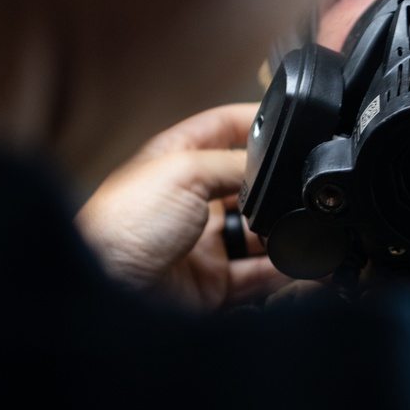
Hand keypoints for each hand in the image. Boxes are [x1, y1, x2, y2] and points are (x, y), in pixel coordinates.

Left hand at [76, 104, 287, 310]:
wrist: (110, 289)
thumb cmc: (123, 225)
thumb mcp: (184, 172)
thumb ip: (234, 164)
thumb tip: (274, 164)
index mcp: (175, 160)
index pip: (223, 129)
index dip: (254, 120)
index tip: (291, 120)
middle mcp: (190, 199)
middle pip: (246, 183)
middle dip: (273, 183)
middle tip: (297, 183)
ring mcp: (202, 241)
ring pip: (257, 231)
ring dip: (280, 228)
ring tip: (299, 223)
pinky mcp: (212, 281)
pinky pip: (258, 273)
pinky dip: (281, 268)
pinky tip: (296, 258)